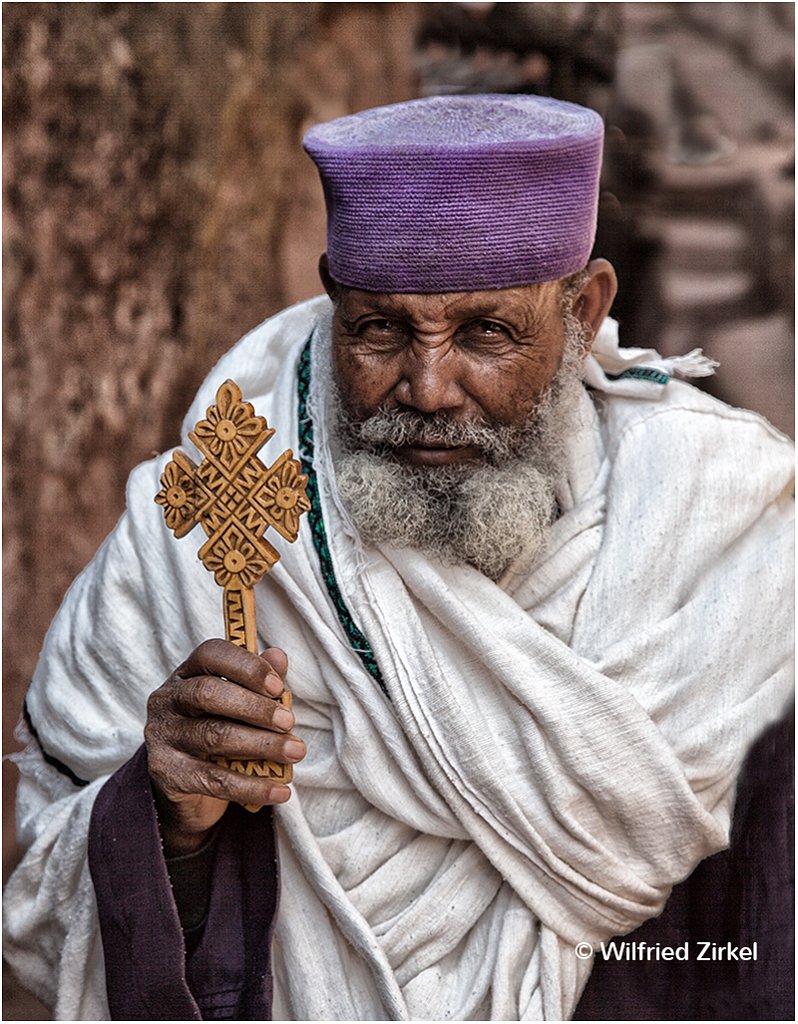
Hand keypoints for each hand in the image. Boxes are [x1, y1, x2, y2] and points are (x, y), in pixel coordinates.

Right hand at [145, 639, 305, 854]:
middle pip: (208, 693)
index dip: (246, 667)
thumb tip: (278, 656)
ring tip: (294, 752)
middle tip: (289, 722)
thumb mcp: (236, 703)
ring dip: (261, 744)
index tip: (278, 687)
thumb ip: (256, 681)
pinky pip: (214, 780)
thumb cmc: (216, 730)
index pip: (211, 654)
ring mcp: (163, 736)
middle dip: (255, 707)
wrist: (184, 786)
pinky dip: (252, 786)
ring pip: (213, 736)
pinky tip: (280, 790)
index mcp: (187, 674)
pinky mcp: (166, 773)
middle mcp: (167, 700)